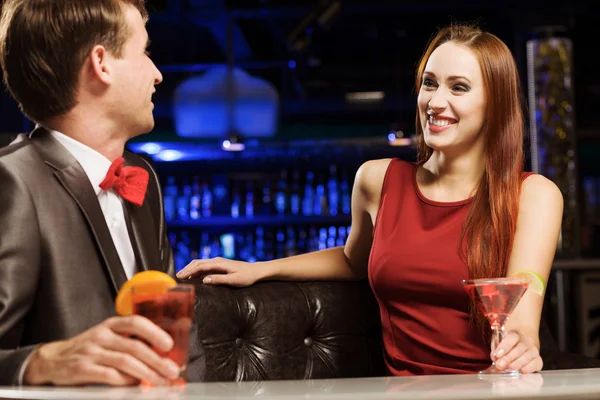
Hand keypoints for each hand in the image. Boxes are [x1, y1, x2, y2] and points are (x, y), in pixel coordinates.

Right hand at [24, 315, 181, 385]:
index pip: (136, 323)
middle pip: (134, 346)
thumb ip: (129, 342)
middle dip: (157, 360)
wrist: (52, 360)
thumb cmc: (87, 349)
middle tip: (172, 370)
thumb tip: (160, 354)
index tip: (169, 344)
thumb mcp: (107, 338)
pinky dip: (126, 381)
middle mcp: (101, 336)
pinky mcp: (82, 369)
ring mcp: (91, 352)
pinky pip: (109, 375)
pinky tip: (136, 385)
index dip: (154, 332)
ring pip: (125, 361)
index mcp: (111, 325)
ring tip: (160, 380)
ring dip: (146, 373)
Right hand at [176, 257, 260, 286]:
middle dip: (186, 269)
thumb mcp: (234, 281)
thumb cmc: (246, 277)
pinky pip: (205, 266)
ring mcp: (218, 262)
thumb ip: (219, 280)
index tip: (180, 277)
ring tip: (182, 276)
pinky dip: (196, 269)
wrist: (256, 271)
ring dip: (190, 268)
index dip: (189, 271)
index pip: (200, 266)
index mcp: (219, 264)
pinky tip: (193, 276)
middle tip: (177, 277)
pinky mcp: (219, 265)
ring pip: (200, 263)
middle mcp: (217, 261)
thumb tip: (205, 280)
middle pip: (197, 263)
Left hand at [492, 330, 542, 373]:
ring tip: (509, 368)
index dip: (505, 346)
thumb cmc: (506, 345)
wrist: (520, 346)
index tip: (497, 355)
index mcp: (515, 334)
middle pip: (521, 347)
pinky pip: (537, 363)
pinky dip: (530, 368)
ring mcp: (534, 350)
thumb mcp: (498, 343)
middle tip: (500, 365)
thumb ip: (496, 349)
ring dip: (518, 363)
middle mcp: (526, 341)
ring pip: (528, 355)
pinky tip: (522, 371)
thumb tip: (495, 357)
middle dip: (509, 357)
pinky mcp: (538, 360)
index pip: (512, 337)